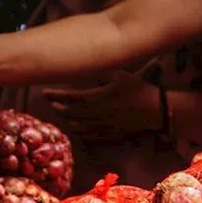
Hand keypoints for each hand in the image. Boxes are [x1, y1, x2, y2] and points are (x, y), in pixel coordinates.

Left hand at [42, 71, 161, 140]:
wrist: (156, 111)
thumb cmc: (139, 89)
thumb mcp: (120, 75)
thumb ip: (100, 72)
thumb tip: (84, 66)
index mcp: (99, 97)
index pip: (70, 97)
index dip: (56, 94)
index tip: (45, 91)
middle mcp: (98, 113)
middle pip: (70, 112)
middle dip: (58, 107)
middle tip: (51, 102)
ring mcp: (103, 126)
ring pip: (77, 126)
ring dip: (67, 119)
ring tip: (62, 113)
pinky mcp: (110, 135)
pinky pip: (89, 136)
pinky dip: (79, 132)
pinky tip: (77, 127)